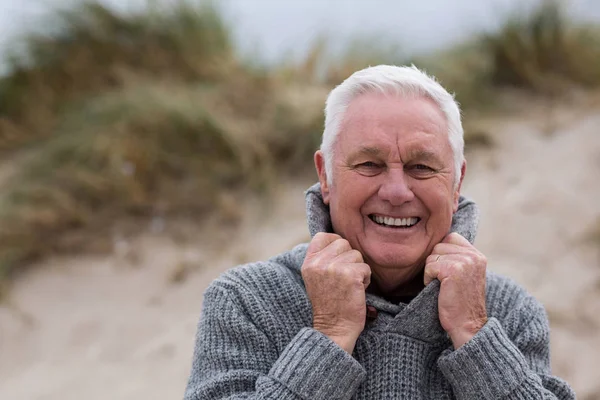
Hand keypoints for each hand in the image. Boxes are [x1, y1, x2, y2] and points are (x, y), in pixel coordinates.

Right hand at [301, 232, 370, 352]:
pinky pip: (366, 268)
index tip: (338, 258)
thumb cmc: (329, 304)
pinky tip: (357, 291)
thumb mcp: (315, 278)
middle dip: (349, 258)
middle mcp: (319, 263)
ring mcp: (334, 268)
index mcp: (308, 263)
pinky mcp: (350, 275)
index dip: (335, 243)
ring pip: (357, 255)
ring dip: (358, 269)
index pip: (323, 236)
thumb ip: (322, 258)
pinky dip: (366, 280)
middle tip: (345, 277)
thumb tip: (339, 240)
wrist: (334, 328)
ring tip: (350, 286)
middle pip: (343, 243)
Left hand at [424, 232, 487, 348]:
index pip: (450, 237)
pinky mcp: (454, 270)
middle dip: (435, 263)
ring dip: (431, 272)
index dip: (441, 253)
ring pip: (432, 255)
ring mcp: (465, 261)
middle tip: (444, 282)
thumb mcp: (464, 274)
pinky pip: (429, 266)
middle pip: (438, 245)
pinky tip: (439, 290)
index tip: (445, 272)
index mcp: (477, 255)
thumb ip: (456, 257)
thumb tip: (436, 242)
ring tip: (443, 286)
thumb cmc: (460, 302)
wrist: (467, 325)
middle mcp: (474, 255)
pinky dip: (428, 278)